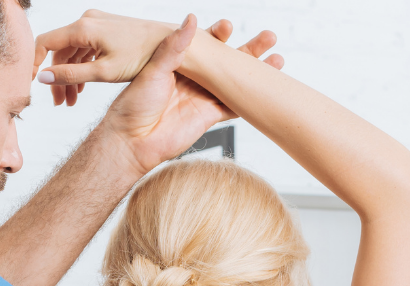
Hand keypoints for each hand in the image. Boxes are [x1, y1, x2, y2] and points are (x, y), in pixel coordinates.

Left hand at [40, 14, 283, 172]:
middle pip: (228, 59)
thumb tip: (192, 20)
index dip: (220, 34)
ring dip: (256, 71)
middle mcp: (196, 77)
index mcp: (180, 61)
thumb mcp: (154, 69)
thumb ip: (175, 47)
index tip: (228, 26)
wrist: (132, 141)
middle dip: (249, 48)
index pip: (206, 43)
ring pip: (237, 81)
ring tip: (277, 60)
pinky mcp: (210, 116)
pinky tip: (269, 90)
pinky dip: (252, 100)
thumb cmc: (133, 104)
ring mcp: (204, 96)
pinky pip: (235, 106)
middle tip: (268, 37)